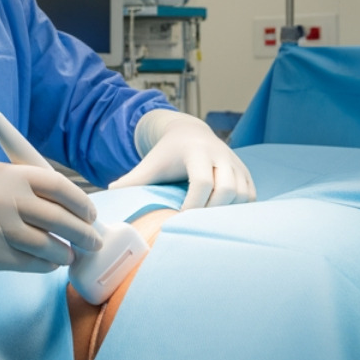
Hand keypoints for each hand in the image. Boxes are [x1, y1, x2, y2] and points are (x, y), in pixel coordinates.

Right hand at [0, 163, 99, 273]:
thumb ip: (26, 188)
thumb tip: (71, 209)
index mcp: (6, 173)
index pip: (57, 185)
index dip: (80, 202)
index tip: (90, 214)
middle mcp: (2, 197)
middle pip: (58, 217)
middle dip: (82, 233)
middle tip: (92, 242)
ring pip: (47, 245)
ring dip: (65, 253)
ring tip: (69, 255)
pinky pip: (29, 263)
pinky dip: (45, 266)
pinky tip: (48, 264)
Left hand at [108, 109, 255, 209]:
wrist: (190, 133)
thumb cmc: (166, 155)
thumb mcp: (149, 165)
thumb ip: (131, 180)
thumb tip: (108, 195)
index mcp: (196, 152)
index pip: (202, 181)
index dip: (194, 204)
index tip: (181, 219)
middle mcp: (220, 155)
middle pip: (227, 189)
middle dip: (213, 211)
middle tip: (196, 226)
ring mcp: (237, 164)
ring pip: (243, 194)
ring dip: (228, 212)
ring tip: (208, 223)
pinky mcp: (246, 173)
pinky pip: (251, 197)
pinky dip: (240, 210)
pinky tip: (222, 218)